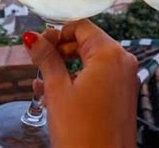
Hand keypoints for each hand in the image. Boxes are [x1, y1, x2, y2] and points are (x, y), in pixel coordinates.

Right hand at [23, 20, 138, 147]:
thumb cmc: (83, 132)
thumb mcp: (57, 89)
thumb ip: (46, 58)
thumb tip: (33, 39)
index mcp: (110, 54)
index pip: (81, 27)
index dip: (56, 32)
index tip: (39, 43)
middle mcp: (123, 62)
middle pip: (86, 43)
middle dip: (59, 51)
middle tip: (38, 61)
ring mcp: (125, 79)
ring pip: (90, 62)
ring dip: (65, 68)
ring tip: (41, 82)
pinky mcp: (122, 95)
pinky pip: (98, 77)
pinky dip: (78, 80)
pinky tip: (56, 94)